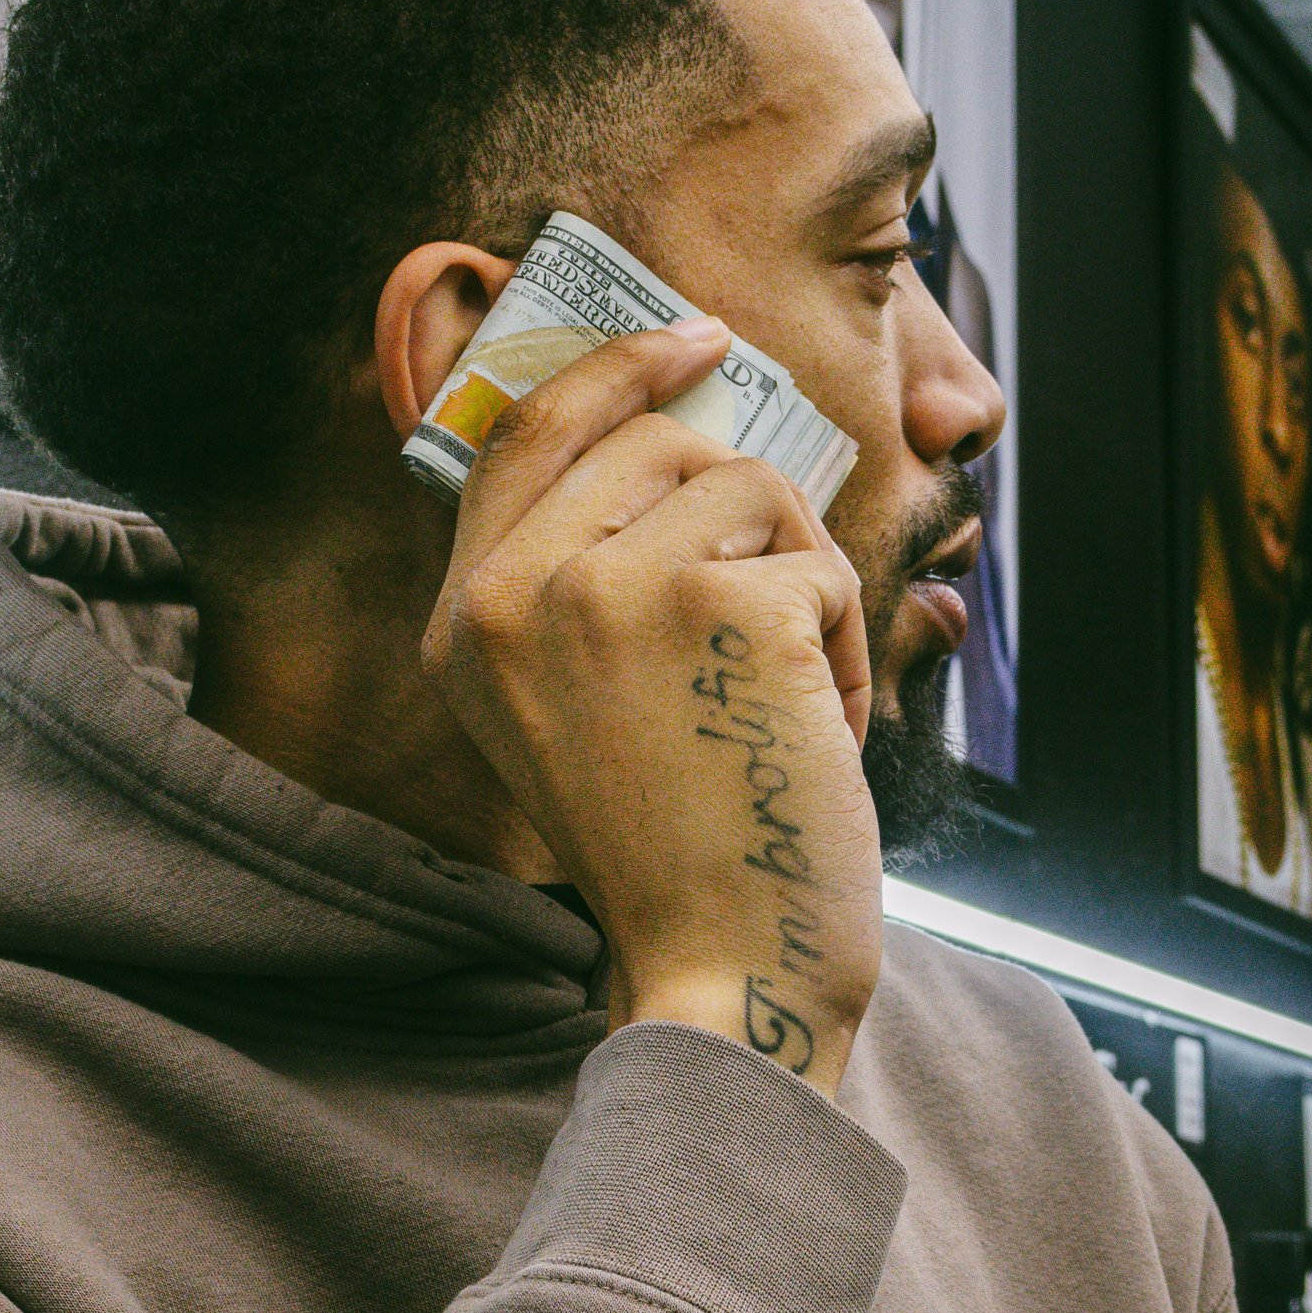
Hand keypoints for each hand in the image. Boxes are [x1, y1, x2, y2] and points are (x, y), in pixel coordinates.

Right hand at [421, 321, 881, 1095]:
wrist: (724, 972)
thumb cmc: (674, 852)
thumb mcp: (566, 711)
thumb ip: (575, 580)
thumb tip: (675, 432)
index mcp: (462, 622)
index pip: (527, 430)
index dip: (615, 368)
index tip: (695, 340)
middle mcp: (512, 595)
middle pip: (661, 441)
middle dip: (751, 518)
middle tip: (777, 622)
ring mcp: (607, 590)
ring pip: (755, 491)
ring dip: (805, 589)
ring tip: (787, 702)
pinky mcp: (715, 606)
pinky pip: (820, 567)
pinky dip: (848, 650)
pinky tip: (813, 736)